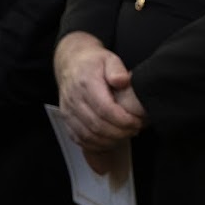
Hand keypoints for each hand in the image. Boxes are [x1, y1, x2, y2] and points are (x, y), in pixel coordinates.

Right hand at [55, 32, 145, 152]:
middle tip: (135, 130)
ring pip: (87, 135)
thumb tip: (122, 81)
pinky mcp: (66, 119)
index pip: (104, 109)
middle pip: (97, 125)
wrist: (71, 64)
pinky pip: (78, 138)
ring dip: (109, 141)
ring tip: (126, 136)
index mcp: (86, 84)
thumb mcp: (109, 59)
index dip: (122, 120)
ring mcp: (68, 111)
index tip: (137, 122)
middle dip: (119, 132)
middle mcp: (74, 99)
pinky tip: (109, 142)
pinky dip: (95, 144)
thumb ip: (117, 69)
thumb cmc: (94, 63)